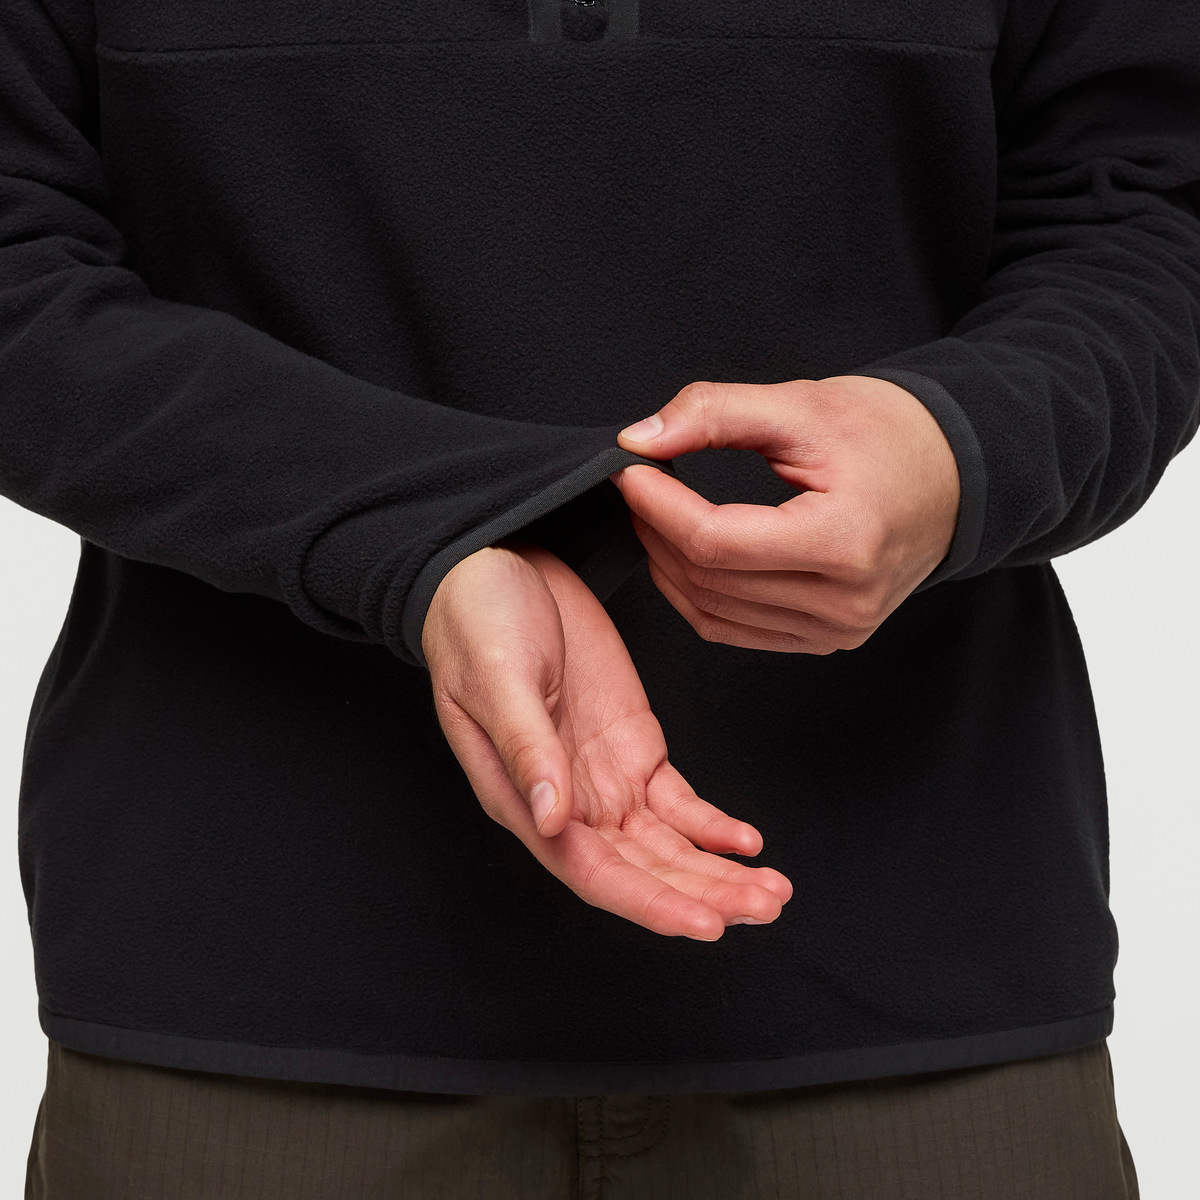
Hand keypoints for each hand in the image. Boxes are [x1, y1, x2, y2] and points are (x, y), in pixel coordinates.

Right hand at [422, 542, 791, 938]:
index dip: (651, 904)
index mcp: (523, 798)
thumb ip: (525, 747)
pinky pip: (679, 803)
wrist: (500, 568)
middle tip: (765, 908)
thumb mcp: (496, 677)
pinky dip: (714, 826)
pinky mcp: (633, 747)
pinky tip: (747, 843)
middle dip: (703, 896)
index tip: (705, 925)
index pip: (594, 873)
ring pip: (668, 846)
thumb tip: (552, 820)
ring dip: (718, 872)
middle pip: (643, 871)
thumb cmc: (476, 622)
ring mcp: (604, 777)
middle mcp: (569, 802)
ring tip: (773, 891)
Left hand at [613, 376, 959, 653]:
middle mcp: (844, 602)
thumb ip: (715, 414)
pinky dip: (695, 593)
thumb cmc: (886, 435)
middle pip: (710, 578)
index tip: (629, 469)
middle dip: (655, 529)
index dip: (658, 506)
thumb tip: (637, 440)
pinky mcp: (826, 640)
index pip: (716, 541)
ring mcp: (836, 630)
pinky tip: (682, 552)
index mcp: (845, 541)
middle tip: (637, 483)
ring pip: (712, 611)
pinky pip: (733, 629)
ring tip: (654, 512)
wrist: (953, 475)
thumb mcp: (801, 406)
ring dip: (668, 562)